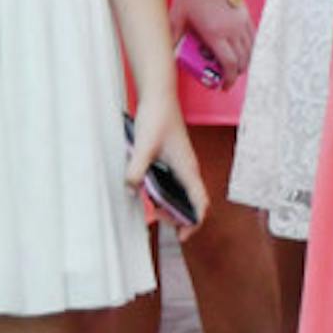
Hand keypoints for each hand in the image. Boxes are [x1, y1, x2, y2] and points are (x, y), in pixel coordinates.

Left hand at [125, 89, 209, 232]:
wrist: (160, 97)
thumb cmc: (157, 118)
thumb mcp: (143, 147)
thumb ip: (136, 171)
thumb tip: (132, 191)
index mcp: (188, 169)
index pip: (200, 203)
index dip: (194, 222)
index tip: (182, 235)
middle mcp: (188, 169)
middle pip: (193, 203)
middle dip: (178, 218)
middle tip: (157, 218)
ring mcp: (182, 165)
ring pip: (183, 195)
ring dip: (171, 207)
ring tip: (153, 209)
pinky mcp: (174, 161)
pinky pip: (175, 185)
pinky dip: (166, 196)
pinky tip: (150, 194)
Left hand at [169, 0, 255, 83]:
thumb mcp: (176, 18)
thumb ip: (172, 39)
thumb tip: (165, 55)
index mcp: (215, 34)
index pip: (228, 64)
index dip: (228, 79)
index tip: (223, 87)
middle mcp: (232, 30)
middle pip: (242, 59)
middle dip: (236, 73)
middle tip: (227, 79)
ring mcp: (241, 21)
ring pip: (250, 48)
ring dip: (245, 61)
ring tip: (235, 66)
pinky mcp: (245, 13)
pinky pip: (253, 35)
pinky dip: (250, 46)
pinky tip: (242, 49)